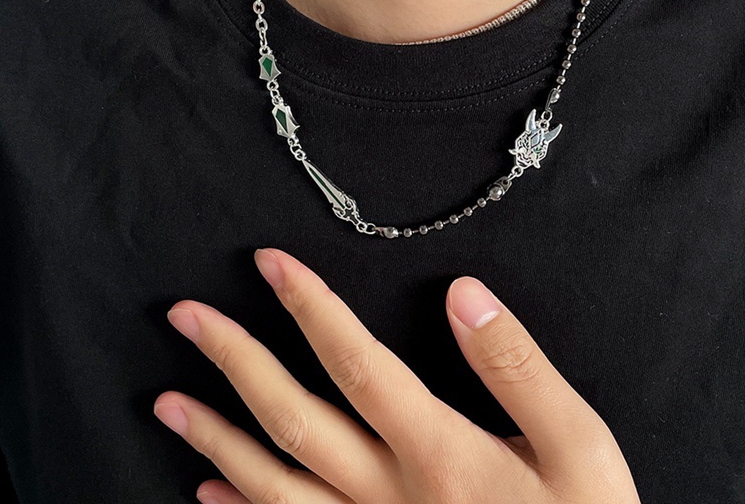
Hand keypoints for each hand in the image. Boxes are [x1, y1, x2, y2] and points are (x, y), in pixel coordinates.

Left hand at [154, 248, 640, 503]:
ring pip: (273, 483)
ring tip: (166, 402)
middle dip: (233, 360)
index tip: (269, 263)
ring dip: (215, 436)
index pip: (356, 362)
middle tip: (184, 318)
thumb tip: (464, 295)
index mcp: (436, 452)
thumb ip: (517, 367)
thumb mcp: (578, 445)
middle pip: (292, 418)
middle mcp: (387, 493)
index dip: (309, 306)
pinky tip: (209, 489)